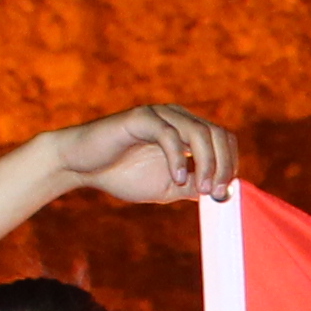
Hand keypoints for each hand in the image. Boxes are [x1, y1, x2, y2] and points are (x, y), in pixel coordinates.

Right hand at [48, 104, 242, 206]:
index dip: (230, 165)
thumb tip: (222, 194)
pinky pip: (169, 135)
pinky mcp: (140, 118)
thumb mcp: (167, 187)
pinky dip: (178, 159)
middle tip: (215, 194)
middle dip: (223, 166)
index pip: (224, 139)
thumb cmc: (122, 174)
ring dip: (206, 164)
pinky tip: (176, 179)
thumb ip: (193, 187)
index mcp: (187, 130)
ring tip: (199, 190)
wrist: (81, 166)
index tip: (222, 194)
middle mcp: (177, 117)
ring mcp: (160, 115)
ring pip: (199, 132)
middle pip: (218, 134)